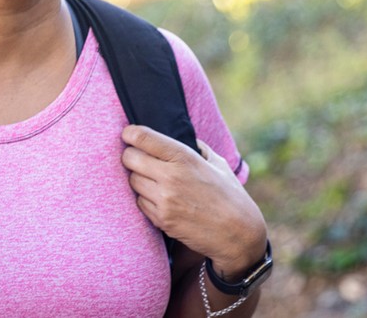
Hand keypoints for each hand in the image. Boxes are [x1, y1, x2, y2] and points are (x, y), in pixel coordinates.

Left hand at [121, 126, 266, 279]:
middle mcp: (171, 176)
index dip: (130, 133)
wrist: (238, 233)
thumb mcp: (217, 163)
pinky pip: (140, 202)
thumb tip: (184, 136)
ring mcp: (164, 199)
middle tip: (138, 158)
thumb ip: (198, 147)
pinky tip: (159, 199)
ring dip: (138, 179)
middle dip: (131, 156)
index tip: (129, 135)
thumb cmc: (230, 195)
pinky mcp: (161, 219)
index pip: (143, 137)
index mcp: (184, 157)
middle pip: (129, 158)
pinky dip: (145, 199)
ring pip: (132, 181)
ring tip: (153, 180)